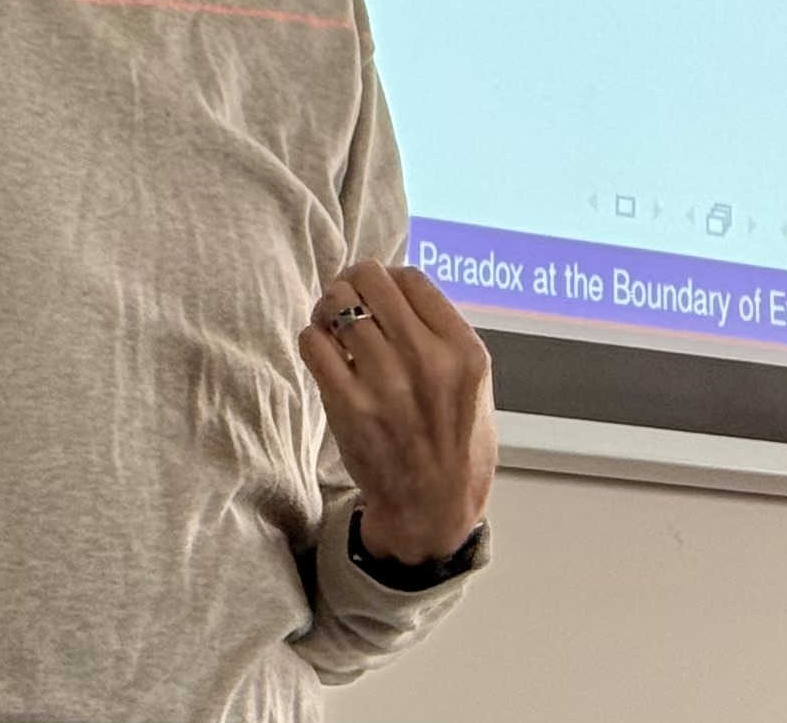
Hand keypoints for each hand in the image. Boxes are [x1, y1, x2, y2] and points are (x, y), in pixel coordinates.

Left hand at [297, 260, 494, 566]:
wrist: (433, 508)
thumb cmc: (453, 444)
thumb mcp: (473, 383)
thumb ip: (442, 334)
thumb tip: (394, 286)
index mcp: (463, 351)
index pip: (411, 279)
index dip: (387, 277)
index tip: (377, 290)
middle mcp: (426, 360)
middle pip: (370, 280)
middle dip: (352, 283)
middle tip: (346, 299)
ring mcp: (385, 382)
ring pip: (336, 304)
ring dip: (327, 308)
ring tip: (331, 325)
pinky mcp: (348, 405)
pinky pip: (313, 342)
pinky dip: (313, 339)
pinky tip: (325, 353)